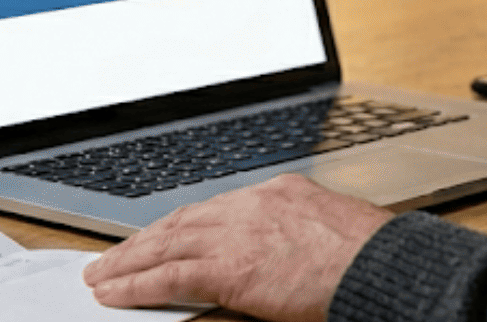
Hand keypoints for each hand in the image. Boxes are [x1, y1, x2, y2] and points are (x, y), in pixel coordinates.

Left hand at [83, 174, 392, 321]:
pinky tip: (115, 294)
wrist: (384, 267)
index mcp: (280, 193)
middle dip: (145, 239)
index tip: (160, 235)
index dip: (182, 224)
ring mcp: (239, 234)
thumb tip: (267, 262)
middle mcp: (253, 205)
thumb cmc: (371, 259)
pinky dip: (137, 285)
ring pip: (167, 244)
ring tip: (102, 276)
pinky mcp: (231, 268)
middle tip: (113, 255)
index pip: (215, 208)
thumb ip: (289, 242)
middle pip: (183, 220)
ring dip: (129, 261)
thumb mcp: (325, 233)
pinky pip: (170, 277)